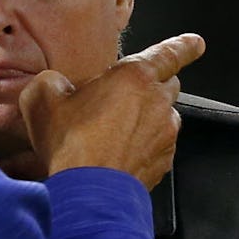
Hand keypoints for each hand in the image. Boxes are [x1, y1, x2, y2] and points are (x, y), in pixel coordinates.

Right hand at [18, 33, 204, 189]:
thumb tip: (56, 84)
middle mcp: (158, 103)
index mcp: (135, 77)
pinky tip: (118, 154)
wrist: (88, 195)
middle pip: (168, 84)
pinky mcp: (163, 163)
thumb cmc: (71, 144)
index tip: (195, 43)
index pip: (170, 53)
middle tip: (125, 94)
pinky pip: (158, 146)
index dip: (184, 45)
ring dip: (146, 118)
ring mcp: (165, 135)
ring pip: (163, 117)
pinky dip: (143, 146)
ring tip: (114, 131)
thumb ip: (53, 81)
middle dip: (152, 84)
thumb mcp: (43, 98)